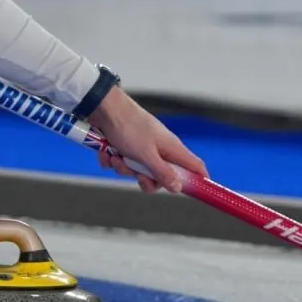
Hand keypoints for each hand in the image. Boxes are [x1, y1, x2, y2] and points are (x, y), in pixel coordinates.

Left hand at [88, 89, 207, 192]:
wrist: (103, 108)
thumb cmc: (128, 127)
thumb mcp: (146, 155)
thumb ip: (163, 173)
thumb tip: (178, 188)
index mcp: (172, 148)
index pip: (195, 166)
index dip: (198, 180)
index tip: (195, 194)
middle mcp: (159, 148)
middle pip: (161, 176)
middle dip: (145, 179)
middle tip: (136, 173)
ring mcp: (142, 146)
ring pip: (138, 170)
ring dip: (124, 168)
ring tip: (116, 157)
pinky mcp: (125, 145)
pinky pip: (121, 162)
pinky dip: (112, 159)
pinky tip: (107, 152)